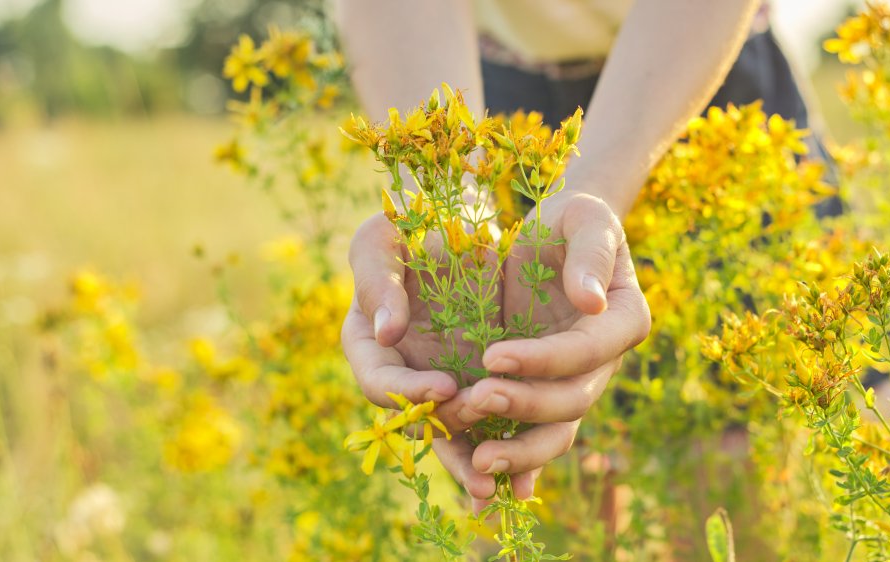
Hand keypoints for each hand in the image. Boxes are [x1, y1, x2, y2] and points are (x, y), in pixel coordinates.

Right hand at [340, 212, 502, 502]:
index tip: (444, 386)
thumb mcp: (383, 238)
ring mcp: (439, 381)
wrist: (461, 225)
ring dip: (470, 459)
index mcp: (367, 343)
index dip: (407, 391)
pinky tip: (521, 480)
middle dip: (446, 429)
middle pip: (415, 418)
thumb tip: (386, 333)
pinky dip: (502, 449)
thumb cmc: (409, 224)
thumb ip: (377, 280)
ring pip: (452, 433)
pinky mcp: (478, 383)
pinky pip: (489, 424)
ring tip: (493, 482)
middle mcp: (401, 372)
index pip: (378, 380)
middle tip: (481, 423)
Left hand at [433, 192, 650, 510]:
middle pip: (572, 400)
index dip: (544, 360)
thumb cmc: (573, 221)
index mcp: (623, 321)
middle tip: (476, 400)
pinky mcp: (542, 391)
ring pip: (556, 432)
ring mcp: (573, 383)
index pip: (585, 351)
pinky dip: (511, 459)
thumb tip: (592, 302)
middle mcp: (603, 362)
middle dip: (526, 406)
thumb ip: (591, 256)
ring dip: (520, 450)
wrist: (554, 236)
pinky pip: (529, 433)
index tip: (493, 355)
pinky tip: (478, 477)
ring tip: (478, 463)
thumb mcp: (585, 220)